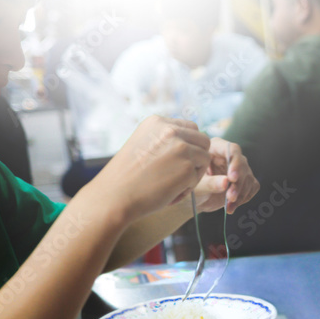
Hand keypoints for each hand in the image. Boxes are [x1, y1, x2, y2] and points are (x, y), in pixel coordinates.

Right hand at [87, 117, 211, 221]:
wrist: (114, 196)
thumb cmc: (127, 176)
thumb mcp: (142, 144)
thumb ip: (164, 139)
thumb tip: (189, 141)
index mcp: (157, 122)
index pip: (190, 127)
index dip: (189, 145)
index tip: (176, 160)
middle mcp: (170, 130)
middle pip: (203, 140)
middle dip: (196, 157)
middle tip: (179, 173)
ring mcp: (181, 148)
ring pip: (205, 158)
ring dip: (194, 172)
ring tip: (174, 184)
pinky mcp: (187, 168)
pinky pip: (199, 177)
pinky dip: (189, 187)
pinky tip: (171, 192)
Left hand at [196, 138, 260, 213]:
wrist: (196, 199)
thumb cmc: (192, 188)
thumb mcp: (197, 186)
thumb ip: (210, 183)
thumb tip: (226, 182)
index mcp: (215, 149)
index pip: (232, 149)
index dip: (235, 163)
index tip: (232, 178)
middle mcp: (229, 156)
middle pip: (242, 165)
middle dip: (238, 183)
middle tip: (230, 197)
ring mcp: (238, 168)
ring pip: (248, 177)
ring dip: (241, 193)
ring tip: (229, 205)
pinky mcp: (244, 180)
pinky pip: (252, 186)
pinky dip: (244, 198)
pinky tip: (232, 205)